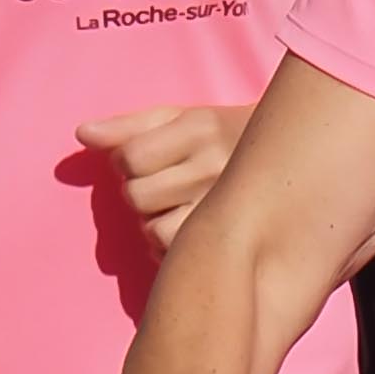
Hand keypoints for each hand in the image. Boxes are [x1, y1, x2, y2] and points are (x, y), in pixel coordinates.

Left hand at [76, 104, 254, 248]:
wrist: (294, 158)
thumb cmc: (220, 137)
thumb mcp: (178, 120)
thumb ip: (127, 127)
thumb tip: (81, 133)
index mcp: (199, 128)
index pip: (129, 158)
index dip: (126, 162)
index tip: (149, 160)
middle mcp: (214, 166)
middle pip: (136, 196)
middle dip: (140, 191)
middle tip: (165, 185)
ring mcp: (226, 206)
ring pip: (153, 230)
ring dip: (154, 222)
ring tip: (176, 207)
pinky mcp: (231, 238)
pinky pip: (174, 253)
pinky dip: (168, 246)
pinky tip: (186, 229)